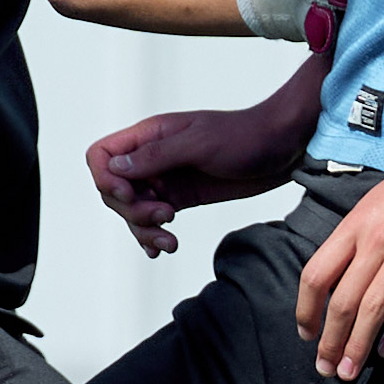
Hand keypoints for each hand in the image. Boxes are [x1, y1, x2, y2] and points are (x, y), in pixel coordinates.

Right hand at [89, 102, 306, 255]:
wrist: (282, 147)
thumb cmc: (245, 137)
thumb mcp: (200, 144)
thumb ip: (156, 156)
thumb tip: (116, 167)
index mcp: (149, 135)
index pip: (101, 155)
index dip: (106, 180)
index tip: (132, 196)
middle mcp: (152, 157)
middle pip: (113, 190)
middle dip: (132, 212)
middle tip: (166, 216)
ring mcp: (165, 179)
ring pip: (133, 211)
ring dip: (144, 230)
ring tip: (170, 241)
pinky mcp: (182, 198)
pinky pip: (154, 220)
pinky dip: (153, 236)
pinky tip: (164, 247)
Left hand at [296, 144, 383, 380]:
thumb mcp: (379, 201)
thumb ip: (360, 234)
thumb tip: (346, 271)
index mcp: (354, 224)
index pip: (316, 275)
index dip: (306, 310)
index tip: (307, 333)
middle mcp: (374, 239)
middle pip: (340, 301)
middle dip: (329, 341)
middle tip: (326, 368)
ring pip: (371, 309)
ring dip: (357, 346)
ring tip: (349, 371)